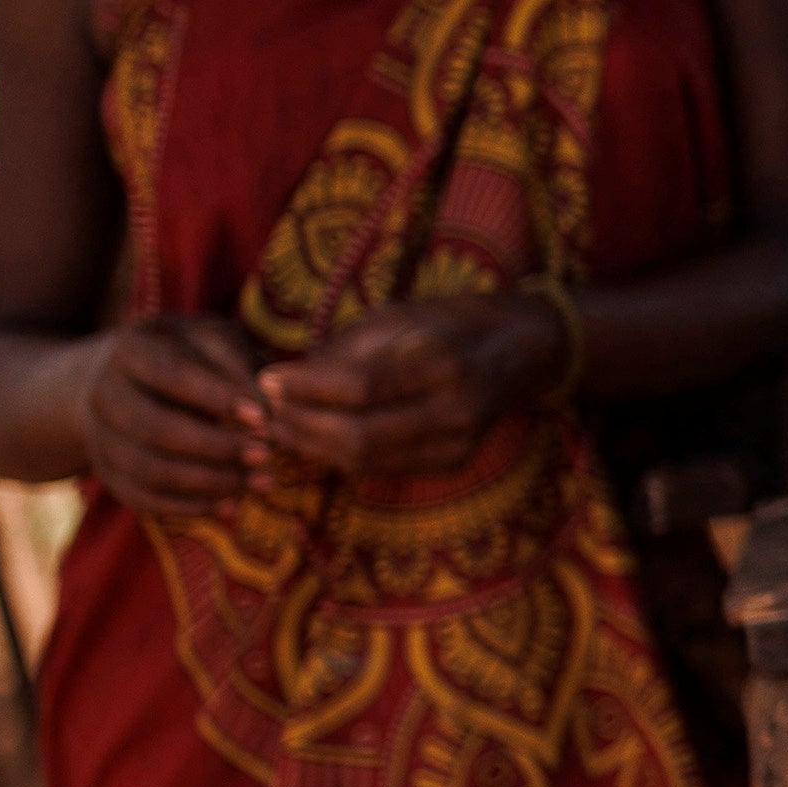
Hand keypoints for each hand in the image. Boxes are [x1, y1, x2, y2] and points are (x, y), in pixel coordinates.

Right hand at [79, 317, 268, 517]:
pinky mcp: (107, 473)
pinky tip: (231, 505)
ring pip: (150, 469)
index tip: (263, 417)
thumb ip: (240, 364)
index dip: (218, 398)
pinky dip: (189, 507)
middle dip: (217, 446)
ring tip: (259, 482)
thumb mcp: (214, 341)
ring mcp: (99, 437)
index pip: (173, 376)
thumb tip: (269, 407)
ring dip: (210, 481)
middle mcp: (103, 393)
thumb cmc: (190, 355)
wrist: (128, 382)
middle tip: (265, 454)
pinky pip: (144, 499)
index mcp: (129, 349)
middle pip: (157, 428)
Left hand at [257, 292, 567, 479]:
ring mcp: (459, 443)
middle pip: (358, 435)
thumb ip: (344, 352)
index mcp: (442, 361)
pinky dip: (342, 457)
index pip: (358, 387)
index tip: (267, 378)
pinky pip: (383, 468)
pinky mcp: (455, 462)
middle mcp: (456, 409)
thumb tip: (283, 382)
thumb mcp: (397, 318)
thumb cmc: (449, 323)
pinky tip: (318, 439)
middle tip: (265, 411)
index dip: (305, 388)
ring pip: (366, 461)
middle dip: (302, 426)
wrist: (522, 350)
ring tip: (281, 427)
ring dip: (314, 447)